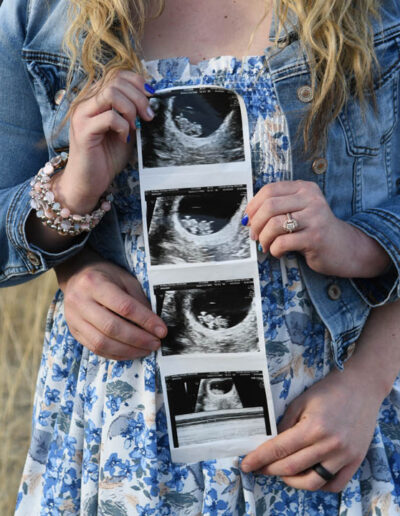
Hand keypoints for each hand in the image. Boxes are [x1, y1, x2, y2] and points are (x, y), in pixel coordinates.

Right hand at [53, 71, 154, 213]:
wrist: (89, 181)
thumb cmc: (107, 157)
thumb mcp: (127, 130)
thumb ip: (134, 114)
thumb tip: (152, 100)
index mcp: (96, 99)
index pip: (117, 74)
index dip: (138, 82)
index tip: (151, 98)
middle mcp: (86, 102)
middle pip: (115, 80)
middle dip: (139, 97)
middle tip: (148, 116)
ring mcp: (82, 115)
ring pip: (111, 93)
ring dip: (130, 109)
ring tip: (135, 126)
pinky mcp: (82, 130)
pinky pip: (109, 117)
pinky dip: (123, 126)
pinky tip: (124, 138)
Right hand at [56, 249, 166, 359]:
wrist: (76, 275)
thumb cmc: (105, 276)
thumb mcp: (125, 279)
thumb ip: (138, 300)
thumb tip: (154, 324)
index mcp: (94, 283)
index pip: (124, 306)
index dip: (145, 320)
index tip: (161, 330)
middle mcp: (80, 302)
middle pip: (112, 327)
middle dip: (138, 339)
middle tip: (155, 343)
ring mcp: (74, 318)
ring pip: (102, 343)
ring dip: (128, 350)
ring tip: (145, 350)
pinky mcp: (74, 331)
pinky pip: (95, 349)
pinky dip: (116, 354)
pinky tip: (130, 352)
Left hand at [241, 366, 383, 491]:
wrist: (361, 387)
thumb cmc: (328, 390)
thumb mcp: (301, 401)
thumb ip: (285, 424)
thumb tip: (271, 443)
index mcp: (314, 427)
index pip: (279, 449)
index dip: (259, 459)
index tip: (246, 464)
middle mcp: (329, 445)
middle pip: (291, 467)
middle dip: (270, 470)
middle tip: (259, 468)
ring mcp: (344, 456)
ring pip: (312, 482)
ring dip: (291, 482)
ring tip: (282, 473)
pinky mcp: (355, 461)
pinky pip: (334, 484)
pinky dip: (318, 485)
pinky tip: (307, 476)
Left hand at [245, 180, 389, 276]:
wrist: (346, 248)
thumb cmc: (316, 230)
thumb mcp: (301, 211)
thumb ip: (279, 207)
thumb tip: (248, 216)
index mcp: (305, 188)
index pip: (269, 190)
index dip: (253, 205)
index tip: (248, 219)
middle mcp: (311, 199)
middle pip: (269, 206)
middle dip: (256, 224)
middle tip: (254, 235)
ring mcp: (315, 218)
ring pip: (274, 224)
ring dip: (264, 238)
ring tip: (266, 245)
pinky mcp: (316, 237)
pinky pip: (283, 242)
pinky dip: (275, 249)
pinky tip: (279, 251)